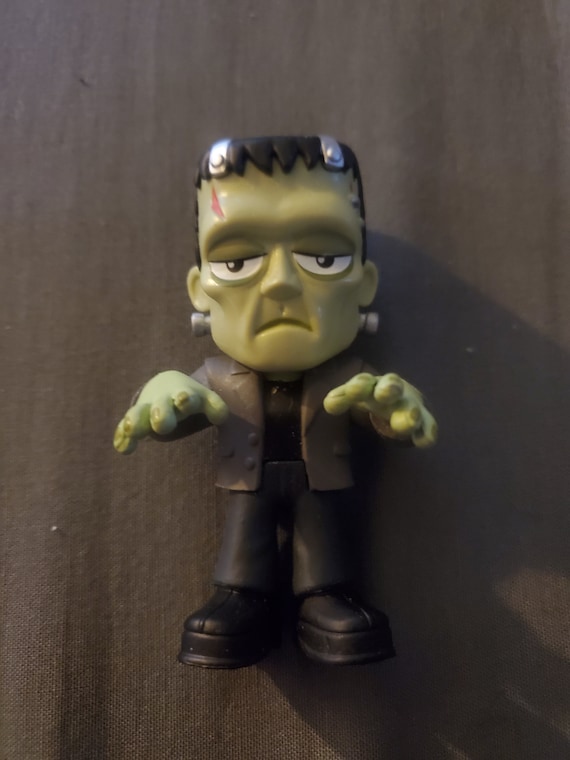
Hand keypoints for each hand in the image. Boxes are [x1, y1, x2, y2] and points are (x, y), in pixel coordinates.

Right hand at [113, 370, 228, 453]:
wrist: (165, 385)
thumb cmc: (190, 399)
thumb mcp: (205, 400)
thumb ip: (216, 408)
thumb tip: (221, 416)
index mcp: (184, 396)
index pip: (186, 397)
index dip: (185, 399)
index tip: (184, 400)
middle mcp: (165, 402)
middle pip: (161, 407)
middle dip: (161, 415)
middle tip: (161, 424)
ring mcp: (147, 411)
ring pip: (139, 414)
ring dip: (136, 421)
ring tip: (132, 430)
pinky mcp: (135, 420)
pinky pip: (125, 427)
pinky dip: (122, 436)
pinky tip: (122, 446)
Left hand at [323, 372, 436, 447]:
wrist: (398, 398)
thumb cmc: (369, 395)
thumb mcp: (354, 395)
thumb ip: (340, 399)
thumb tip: (329, 403)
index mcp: (372, 383)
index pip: (364, 381)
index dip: (358, 386)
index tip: (352, 391)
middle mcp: (393, 390)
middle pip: (392, 386)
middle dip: (388, 389)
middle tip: (383, 395)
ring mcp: (410, 405)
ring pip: (411, 407)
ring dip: (409, 414)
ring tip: (407, 423)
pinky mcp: (424, 420)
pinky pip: (428, 425)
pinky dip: (427, 432)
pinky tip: (424, 441)